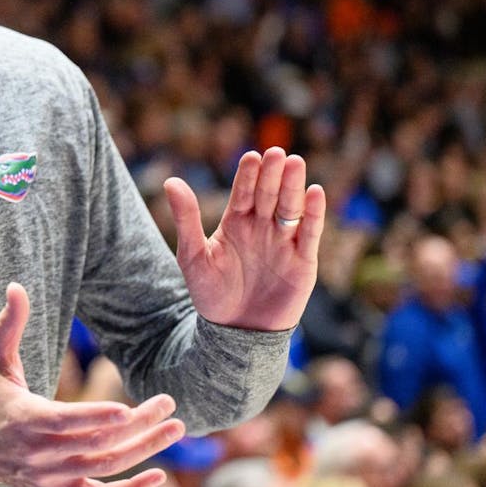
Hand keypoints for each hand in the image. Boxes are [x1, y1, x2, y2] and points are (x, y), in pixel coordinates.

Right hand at [0, 283, 185, 486]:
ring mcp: (51, 478)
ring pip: (104, 469)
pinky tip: (158, 477)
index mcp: (25, 419)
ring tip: (175, 429)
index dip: (96, 419)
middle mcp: (39, 454)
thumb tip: (16, 286)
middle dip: (137, 426)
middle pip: (95, 444)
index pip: (65, 423)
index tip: (127, 411)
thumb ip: (8, 324)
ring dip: (144, 452)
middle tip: (169, 404)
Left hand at [163, 146, 324, 330]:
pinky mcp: (303, 260)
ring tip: (295, 163)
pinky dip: (313, 213)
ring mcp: (284, 242)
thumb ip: (186, 219)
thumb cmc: (210, 294)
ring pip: (291, 208)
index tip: (251, 157)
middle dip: (273, 174)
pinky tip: (315, 192)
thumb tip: (170, 181)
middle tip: (276, 153)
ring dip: (294, 186)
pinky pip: (309, 233)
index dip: (248, 175)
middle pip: (270, 194)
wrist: (234, 333)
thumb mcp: (193, 255)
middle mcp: (262, 227)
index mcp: (236, 222)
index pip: (244, 192)